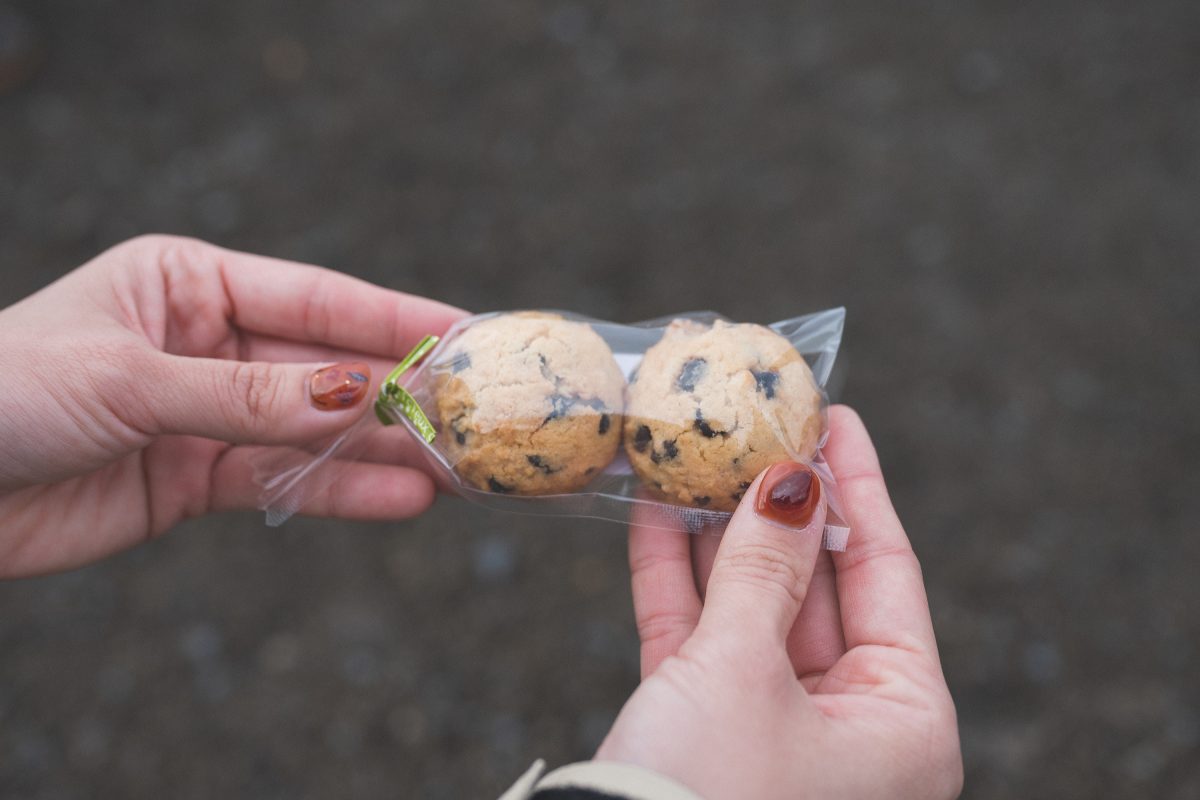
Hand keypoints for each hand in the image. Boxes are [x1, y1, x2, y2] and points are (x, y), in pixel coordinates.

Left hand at [0, 235, 464, 577]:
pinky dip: (339, 491)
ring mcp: (208, 414)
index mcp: (189, 284)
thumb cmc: (5, 393)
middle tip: (475, 413)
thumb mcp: (130, 382)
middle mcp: (208, 343)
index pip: (314, 298)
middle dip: (398, 392)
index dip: (392, 317)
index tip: (464, 332)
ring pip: (315, 430)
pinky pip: (283, 481)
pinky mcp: (196, 479)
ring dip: (382, 448)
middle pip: (326, 368)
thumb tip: (357, 399)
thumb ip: (247, 397)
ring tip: (458, 467)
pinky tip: (400, 498)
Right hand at [597, 406, 962, 798]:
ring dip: (716, 533)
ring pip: (749, 606)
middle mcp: (848, 727)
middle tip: (755, 424)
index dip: (858, 487)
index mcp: (901, 722)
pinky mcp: (706, 733)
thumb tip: (792, 478)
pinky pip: (700, 639)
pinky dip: (676, 579)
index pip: (889, 574)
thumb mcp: (742, 669)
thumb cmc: (705, 798)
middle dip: (777, 504)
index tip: (836, 416)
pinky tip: (654, 513)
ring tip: (695, 455)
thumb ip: (764, 567)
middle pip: (816, 584)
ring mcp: (774, 730)